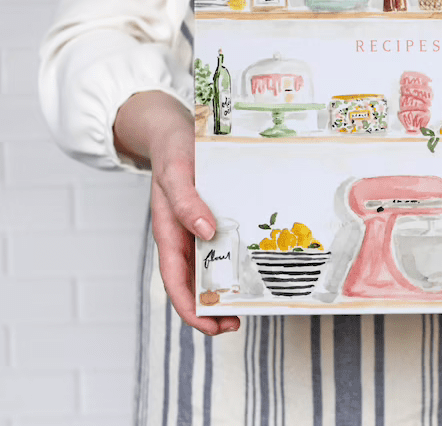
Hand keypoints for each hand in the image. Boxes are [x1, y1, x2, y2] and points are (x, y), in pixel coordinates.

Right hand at [114, 91, 239, 335]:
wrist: (175, 130)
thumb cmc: (173, 151)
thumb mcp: (176, 173)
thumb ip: (185, 202)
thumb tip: (205, 233)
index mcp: (169, 233)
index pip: (175, 281)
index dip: (191, 308)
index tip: (212, 325)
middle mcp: (185, 237)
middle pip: (195, 283)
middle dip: (213, 308)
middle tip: (240, 321)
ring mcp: (200, 229)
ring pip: (213, 267)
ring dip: (229, 288)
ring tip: (254, 301)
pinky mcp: (216, 217)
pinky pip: (227, 245)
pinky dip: (238, 260)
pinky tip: (258, 264)